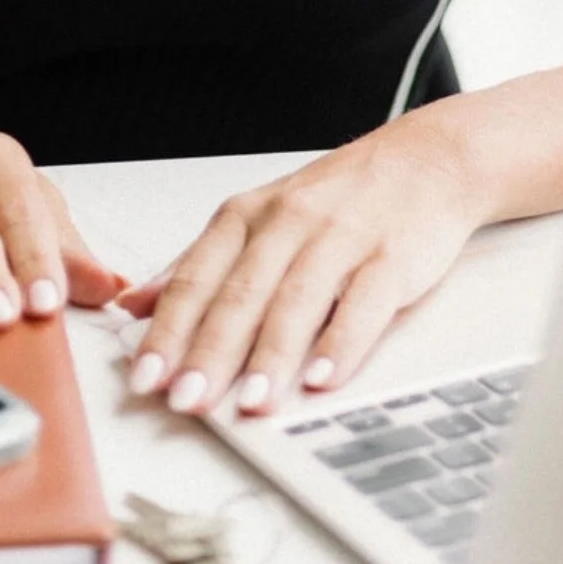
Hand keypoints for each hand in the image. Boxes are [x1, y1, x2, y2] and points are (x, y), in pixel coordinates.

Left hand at [115, 112, 483, 416]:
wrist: (426, 161)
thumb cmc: (337, 199)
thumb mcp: (258, 219)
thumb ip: (201, 266)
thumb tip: (136, 307)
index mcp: (246, 216)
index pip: (196, 278)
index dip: (168, 331)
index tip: (146, 379)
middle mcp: (288, 221)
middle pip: (241, 293)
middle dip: (210, 352)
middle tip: (186, 400)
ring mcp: (341, 236)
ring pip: (297, 298)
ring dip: (271, 355)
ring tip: (251, 403)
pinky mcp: (391, 255)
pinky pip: (364, 301)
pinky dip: (342, 341)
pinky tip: (324, 376)